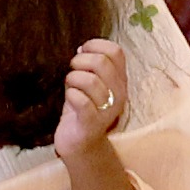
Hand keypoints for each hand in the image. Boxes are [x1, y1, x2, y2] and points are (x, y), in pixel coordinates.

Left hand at [49, 36, 125, 162]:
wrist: (81, 144)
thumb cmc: (83, 111)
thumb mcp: (90, 84)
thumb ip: (90, 67)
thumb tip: (82, 48)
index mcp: (120, 80)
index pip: (116, 51)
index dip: (95, 45)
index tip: (82, 52)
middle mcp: (118, 94)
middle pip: (101, 62)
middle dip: (80, 61)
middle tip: (72, 70)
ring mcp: (107, 110)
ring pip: (89, 80)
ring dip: (73, 78)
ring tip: (70, 86)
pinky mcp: (92, 123)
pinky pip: (81, 102)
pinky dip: (71, 95)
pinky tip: (69, 98)